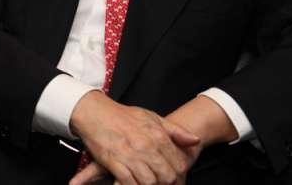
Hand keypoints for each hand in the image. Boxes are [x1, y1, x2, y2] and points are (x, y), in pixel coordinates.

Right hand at [68, 91, 199, 184]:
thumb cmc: (123, 116)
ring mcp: (130, 156)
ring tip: (149, 182)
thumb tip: (195, 141)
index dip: (180, 174)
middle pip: (167, 176)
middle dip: (167, 184)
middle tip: (163, 183)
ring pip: (150, 182)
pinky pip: (130, 183)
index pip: (179, 163)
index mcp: (158, 135)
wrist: (95, 113)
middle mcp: (146, 146)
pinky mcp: (115, 163)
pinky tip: (134, 183)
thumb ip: (175, 131)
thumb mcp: (152, 117)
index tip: (176, 177)